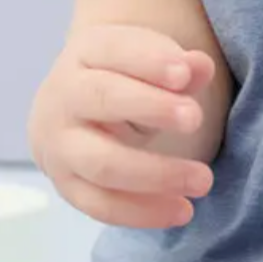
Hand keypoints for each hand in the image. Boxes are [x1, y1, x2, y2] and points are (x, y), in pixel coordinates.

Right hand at [27, 24, 215, 228]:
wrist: (73, 103)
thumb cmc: (125, 74)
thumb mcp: (150, 59)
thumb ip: (180, 65)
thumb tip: (200, 67)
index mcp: (87, 51)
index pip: (116, 49)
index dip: (151, 61)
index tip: (186, 74)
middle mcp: (64, 95)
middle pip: (103, 99)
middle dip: (151, 108)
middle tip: (196, 119)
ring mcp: (59, 144)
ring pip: (102, 162)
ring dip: (155, 174)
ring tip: (203, 180)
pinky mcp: (64, 184)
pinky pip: (100, 204)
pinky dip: (141, 211)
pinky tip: (181, 210)